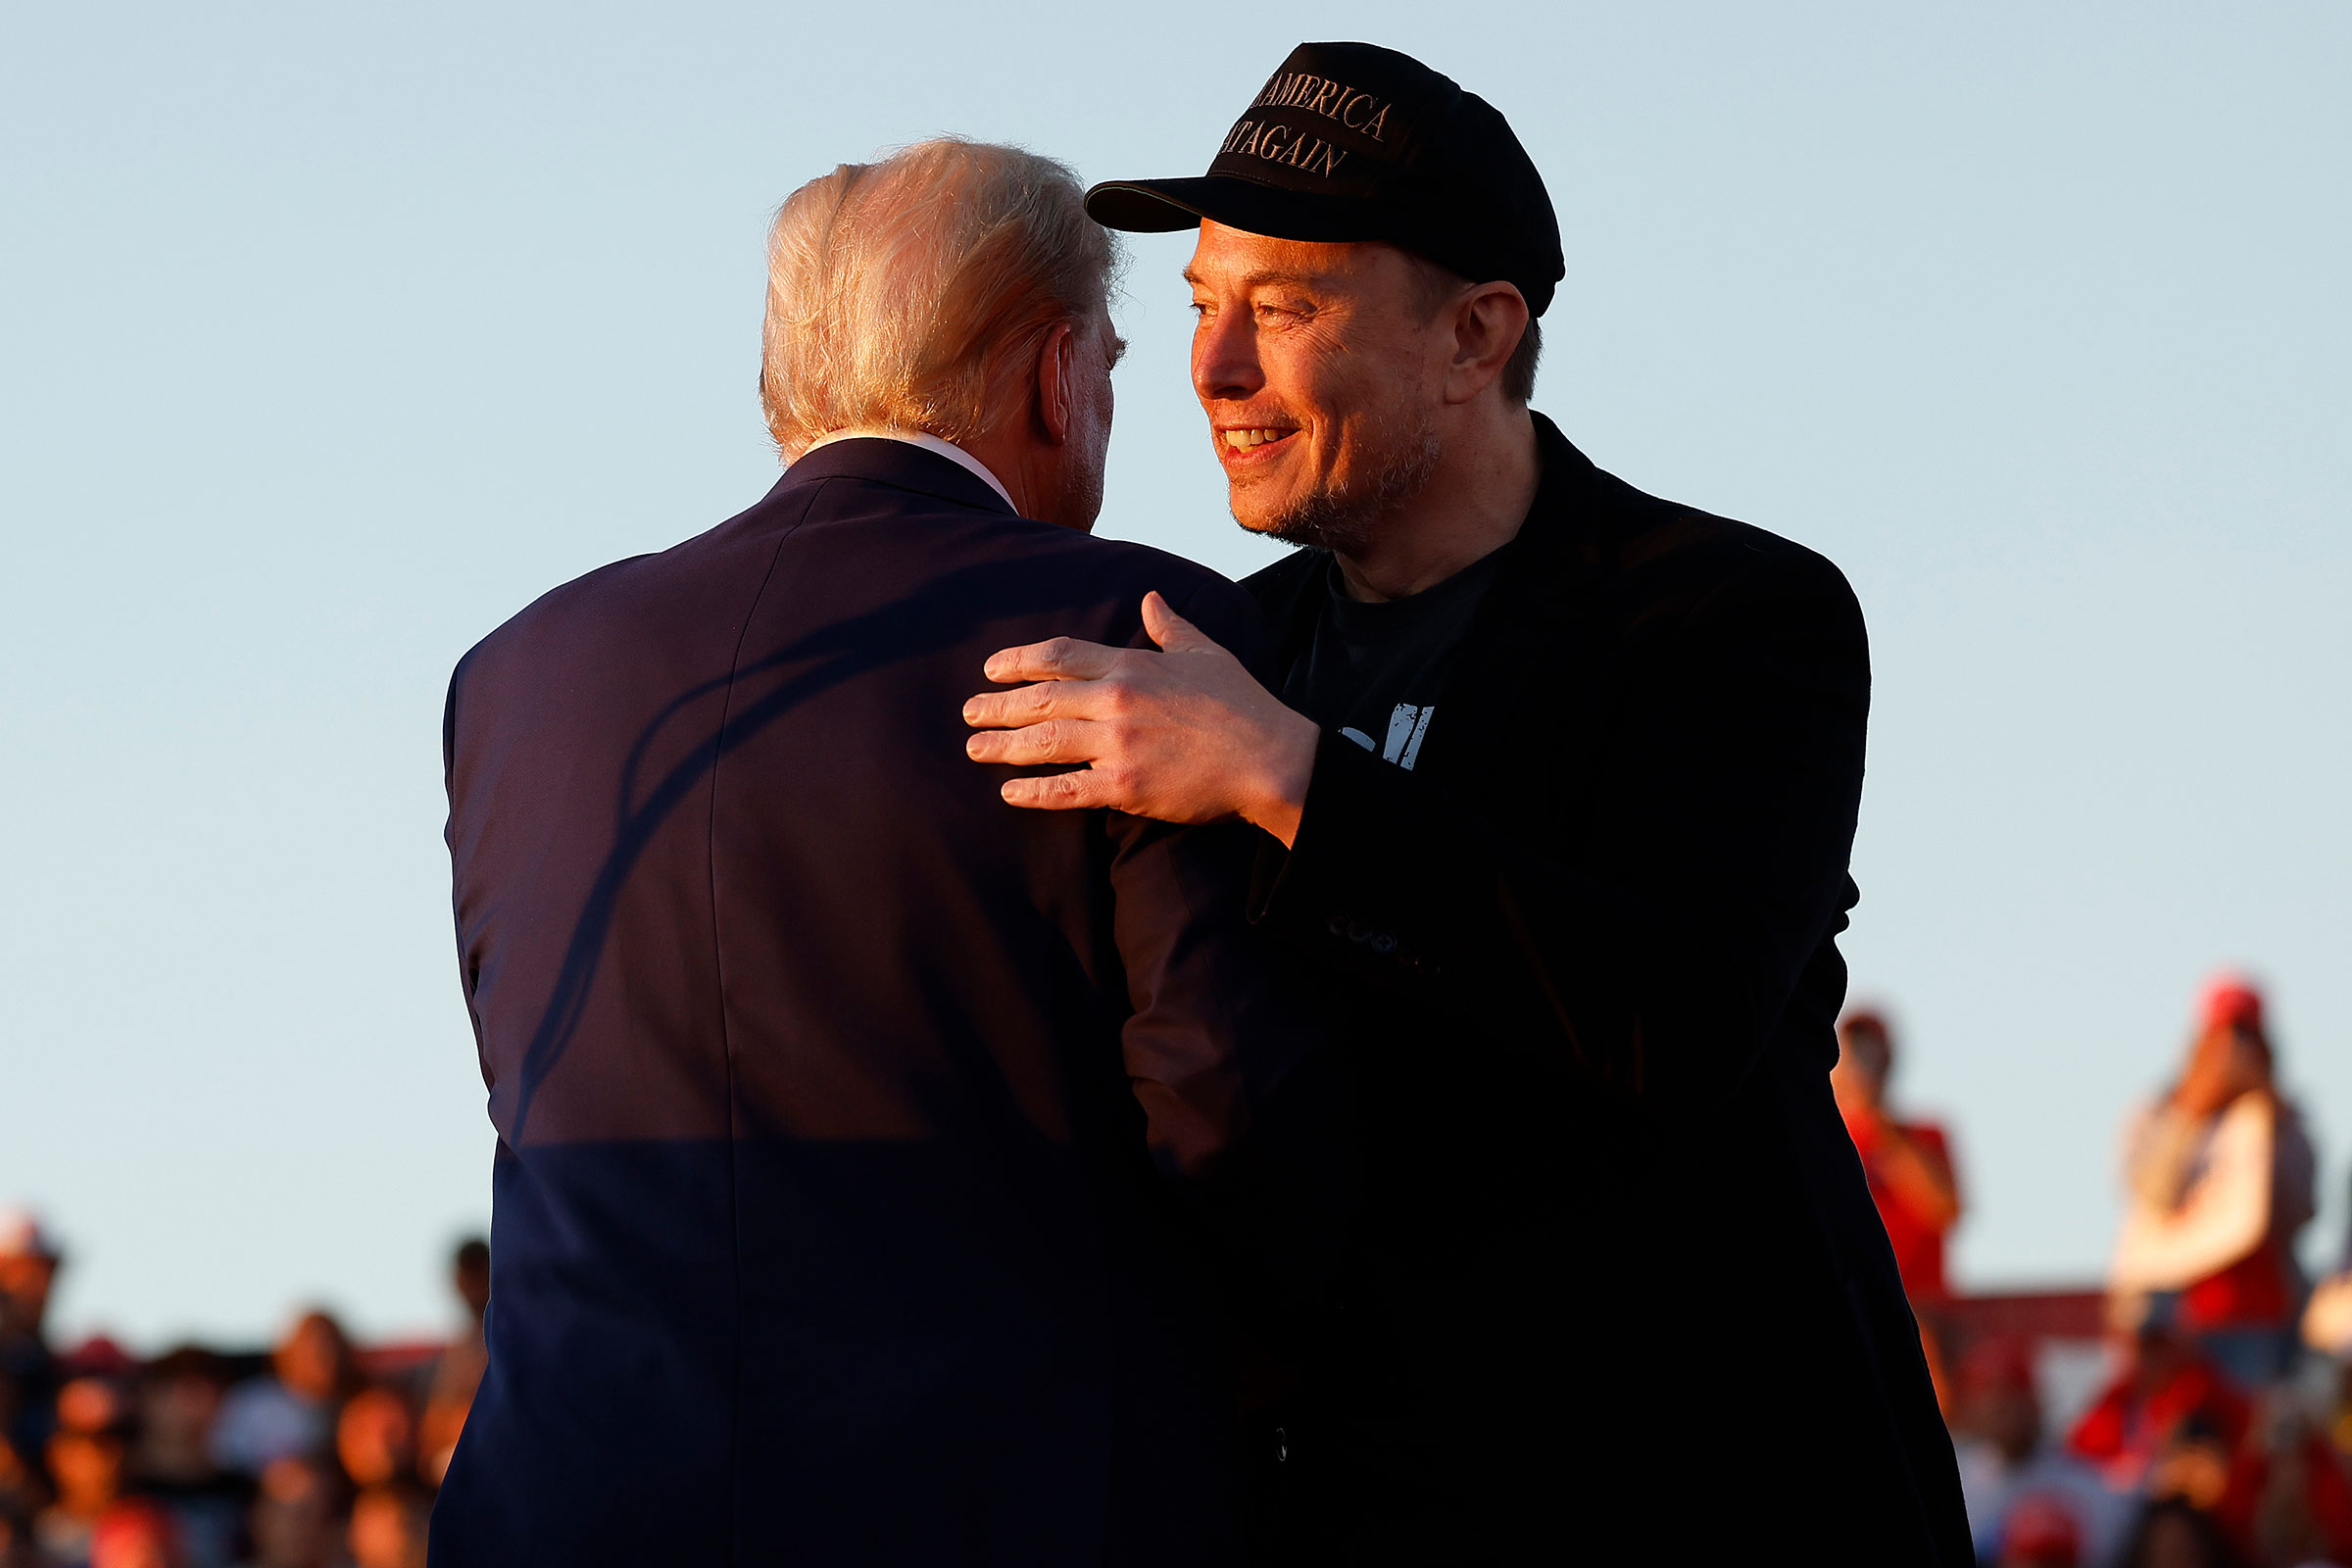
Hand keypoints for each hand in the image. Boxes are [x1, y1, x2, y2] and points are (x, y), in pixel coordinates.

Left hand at [962, 592, 1318, 845]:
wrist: (1269, 757)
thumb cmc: (1242, 705)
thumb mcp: (1205, 652)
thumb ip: (1170, 626)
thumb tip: (1150, 598)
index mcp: (1133, 666)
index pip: (1060, 656)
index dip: (1019, 662)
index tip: (992, 669)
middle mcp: (1117, 701)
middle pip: (1041, 700)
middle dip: (998, 705)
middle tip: (969, 713)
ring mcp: (1118, 744)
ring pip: (1045, 744)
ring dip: (1003, 746)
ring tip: (975, 749)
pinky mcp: (1126, 786)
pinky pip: (1068, 790)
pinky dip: (1035, 793)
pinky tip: (1011, 794)